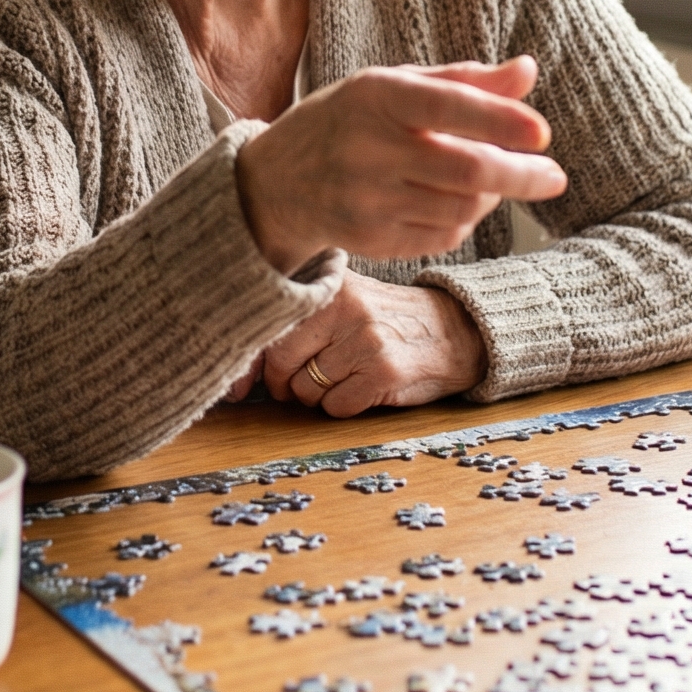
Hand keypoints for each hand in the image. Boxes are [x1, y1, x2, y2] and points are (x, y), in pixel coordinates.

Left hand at [225, 272, 485, 413]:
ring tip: (341, 377)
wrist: (453, 331)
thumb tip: (239, 370)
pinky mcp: (383, 373)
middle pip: (281, 360)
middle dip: (282, 383)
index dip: (251, 362)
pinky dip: (341, 406)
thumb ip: (299, 319)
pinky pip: (335, 406)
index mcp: (331, 284)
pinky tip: (361, 388)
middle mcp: (346, 307)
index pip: (271, 326)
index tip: (239, 386)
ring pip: (306, 389)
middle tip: (296, 383)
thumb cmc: (386, 320)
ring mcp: (366, 340)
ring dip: (315, 395)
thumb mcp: (345, 300)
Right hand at [235, 56, 566, 275]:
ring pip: (461, 207)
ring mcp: (367, 201)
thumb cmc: (350, 121)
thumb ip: (464, 81)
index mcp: (375, 97)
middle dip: (521, 175)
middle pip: (465, 169)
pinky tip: (454, 201)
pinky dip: (464, 220)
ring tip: (492, 180)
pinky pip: (443, 236)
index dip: (498, 120)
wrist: (277, 182)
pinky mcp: (371, 241)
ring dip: (491, 196)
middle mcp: (368, 149)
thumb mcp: (395, 86)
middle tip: (555, 177)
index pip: (447, 106)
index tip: (541, 132)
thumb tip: (528, 71)